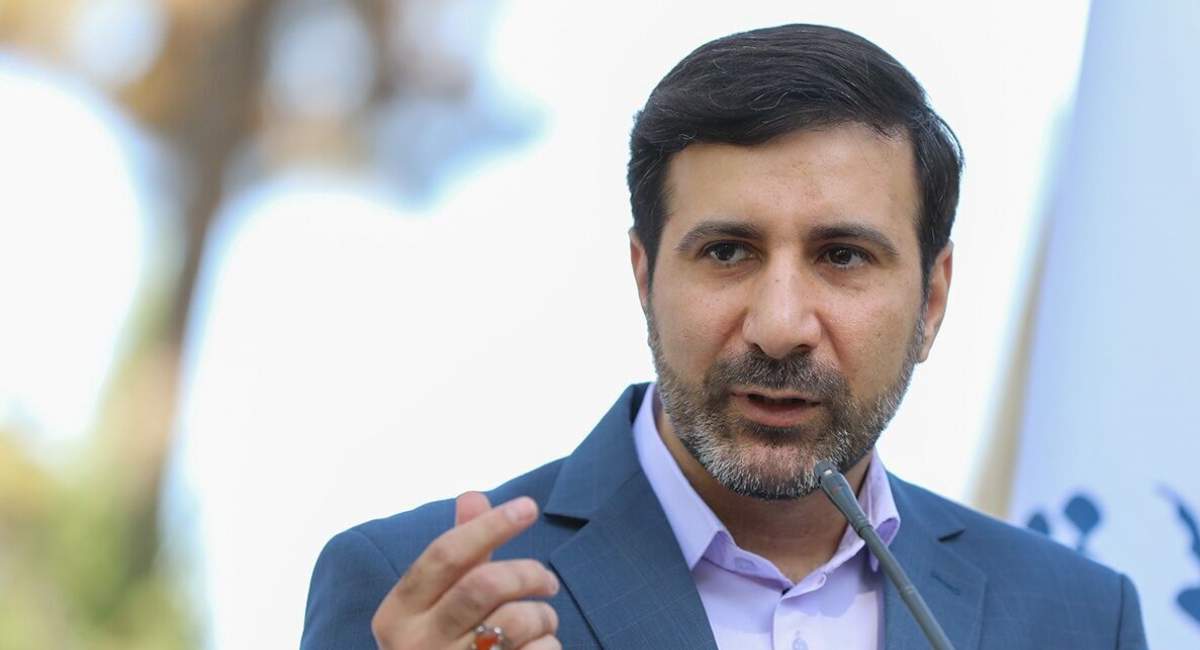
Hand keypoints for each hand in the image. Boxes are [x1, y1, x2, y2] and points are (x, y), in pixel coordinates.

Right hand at [371, 492, 560, 648]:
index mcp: (397, 615)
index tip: (528, 506)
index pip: (445, 554)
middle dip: (529, 572)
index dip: (490, 525)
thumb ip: (458, 554)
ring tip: (544, 620)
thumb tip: (473, 495)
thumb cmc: (443, 649)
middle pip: (485, 584)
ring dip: (544, 614)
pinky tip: (539, 649)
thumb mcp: (436, 605)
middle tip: (547, 580)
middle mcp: (415, 646)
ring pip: (516, 620)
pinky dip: (549, 645)